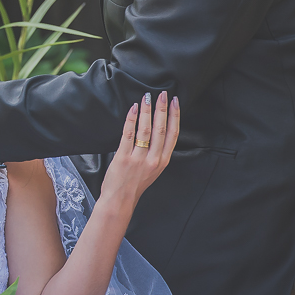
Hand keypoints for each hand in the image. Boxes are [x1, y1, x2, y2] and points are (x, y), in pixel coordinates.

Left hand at [99, 91, 179, 208]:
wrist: (120, 200)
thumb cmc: (135, 184)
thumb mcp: (152, 170)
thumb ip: (156, 153)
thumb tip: (155, 131)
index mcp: (162, 161)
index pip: (173, 135)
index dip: (175, 116)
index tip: (175, 102)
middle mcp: (153, 159)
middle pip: (161, 129)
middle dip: (162, 109)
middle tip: (162, 94)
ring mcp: (138, 159)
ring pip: (145, 130)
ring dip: (147, 111)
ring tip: (147, 98)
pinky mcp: (124, 158)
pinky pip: (129, 135)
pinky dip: (132, 120)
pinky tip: (133, 109)